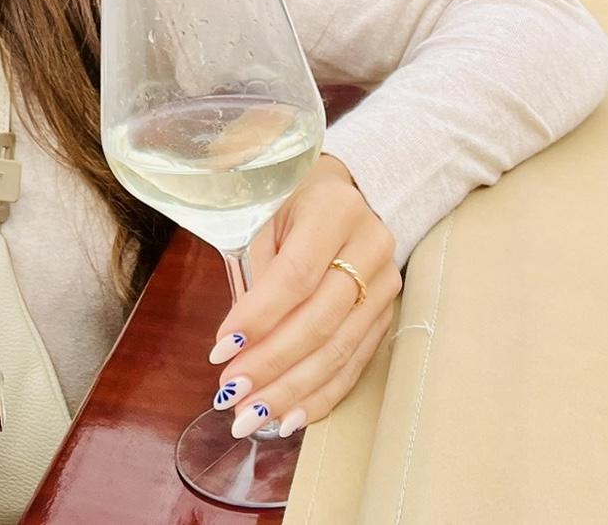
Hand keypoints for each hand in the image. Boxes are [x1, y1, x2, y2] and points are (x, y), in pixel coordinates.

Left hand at [209, 155, 399, 438]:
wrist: (345, 190)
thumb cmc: (291, 200)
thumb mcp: (266, 212)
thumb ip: (257, 265)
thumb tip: (240, 338)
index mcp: (335, 210)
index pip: (295, 275)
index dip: (258, 317)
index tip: (221, 348)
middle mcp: (370, 247)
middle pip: (320, 321)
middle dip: (272, 364)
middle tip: (231, 394)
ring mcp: (386, 285)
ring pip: (339, 351)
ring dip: (292, 391)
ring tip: (252, 417)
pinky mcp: (387, 314)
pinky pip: (355, 364)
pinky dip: (321, 396)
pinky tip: (290, 417)